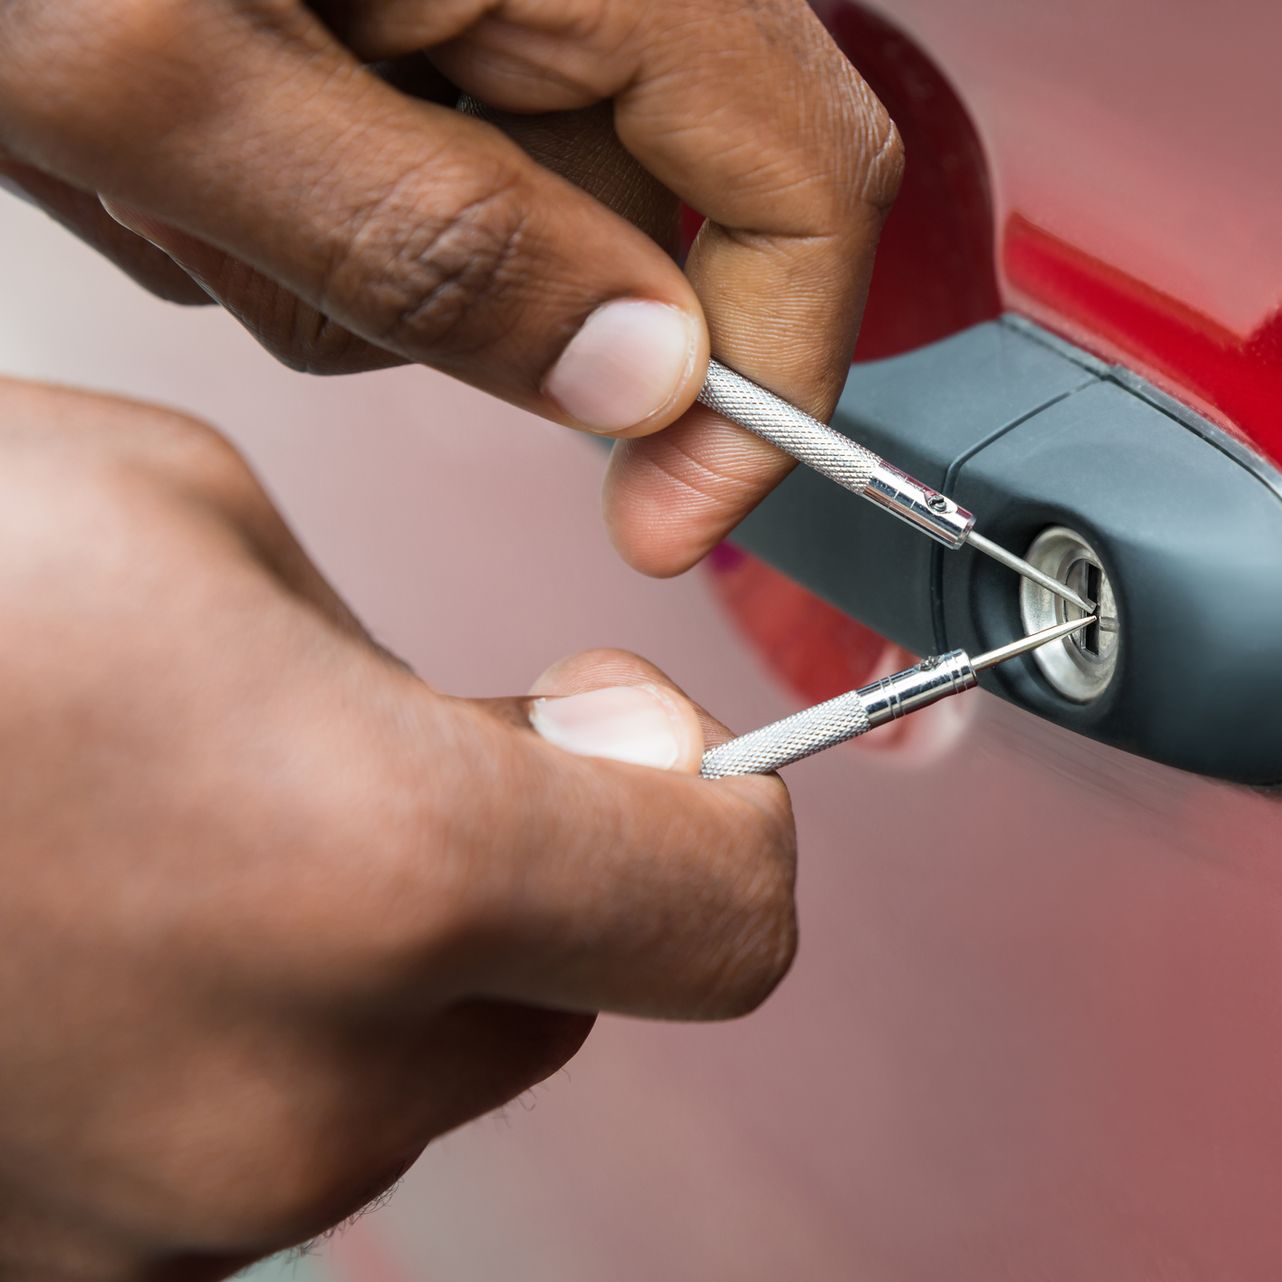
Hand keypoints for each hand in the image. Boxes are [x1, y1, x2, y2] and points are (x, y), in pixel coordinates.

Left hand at [0, 0, 902, 572]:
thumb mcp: (157, 74)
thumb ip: (430, 242)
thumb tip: (641, 380)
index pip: (806, 178)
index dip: (771, 375)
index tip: (671, 516)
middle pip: (639, 216)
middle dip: (468, 299)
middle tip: (253, 236)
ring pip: (508, 222)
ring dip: (341, 254)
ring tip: (161, 157)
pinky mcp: (406, 17)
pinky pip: (414, 179)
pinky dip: (292, 204)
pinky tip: (167, 133)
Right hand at [0, 379, 795, 1280]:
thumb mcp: (191, 524)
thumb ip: (416, 682)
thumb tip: (519, 762)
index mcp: (387, 872)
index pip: (726, 917)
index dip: (712, 811)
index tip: (628, 735)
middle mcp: (301, 1094)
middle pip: (573, 1000)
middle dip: (528, 874)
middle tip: (374, 747)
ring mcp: (169, 1214)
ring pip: (414, 1077)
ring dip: (372, 959)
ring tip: (177, 827)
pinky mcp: (63, 1258)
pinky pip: (255, 1136)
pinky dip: (241, 1037)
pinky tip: (101, 926)